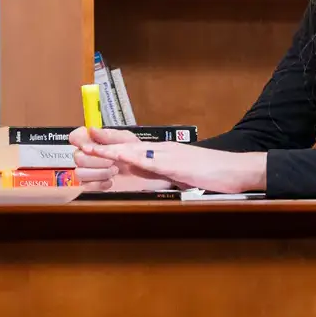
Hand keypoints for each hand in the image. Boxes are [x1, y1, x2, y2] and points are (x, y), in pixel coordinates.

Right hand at [66, 127, 173, 190]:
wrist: (156, 172)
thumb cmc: (143, 153)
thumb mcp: (129, 140)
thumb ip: (110, 136)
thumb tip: (91, 129)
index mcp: (97, 141)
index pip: (76, 137)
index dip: (79, 140)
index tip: (88, 145)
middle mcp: (92, 156)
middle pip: (77, 157)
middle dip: (95, 160)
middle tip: (112, 161)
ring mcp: (94, 172)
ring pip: (80, 172)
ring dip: (99, 172)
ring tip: (114, 171)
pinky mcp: (98, 186)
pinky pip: (87, 187)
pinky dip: (99, 184)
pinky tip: (111, 181)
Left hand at [77, 136, 264, 194]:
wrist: (237, 171)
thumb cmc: (212, 175)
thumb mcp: (182, 174)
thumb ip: (164, 173)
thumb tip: (148, 176)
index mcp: (161, 153)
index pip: (129, 145)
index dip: (106, 142)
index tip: (85, 139)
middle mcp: (162, 149)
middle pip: (125, 144)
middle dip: (101, 143)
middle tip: (78, 140)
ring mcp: (169, 155)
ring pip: (134, 150)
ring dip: (110, 149)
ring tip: (89, 147)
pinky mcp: (178, 165)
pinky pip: (153, 161)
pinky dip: (135, 158)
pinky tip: (121, 157)